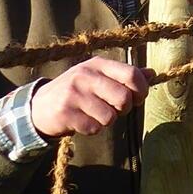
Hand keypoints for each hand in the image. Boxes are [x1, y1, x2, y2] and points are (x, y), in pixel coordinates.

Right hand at [30, 57, 153, 137]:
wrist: (40, 106)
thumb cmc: (77, 91)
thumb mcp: (99, 77)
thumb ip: (125, 76)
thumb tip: (152, 74)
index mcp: (97, 64)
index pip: (131, 74)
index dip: (141, 90)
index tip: (137, 99)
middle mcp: (85, 75)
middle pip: (124, 98)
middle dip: (123, 109)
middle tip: (112, 109)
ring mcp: (74, 94)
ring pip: (110, 117)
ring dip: (106, 121)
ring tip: (93, 114)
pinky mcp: (66, 113)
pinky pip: (94, 128)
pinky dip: (91, 129)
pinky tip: (81, 121)